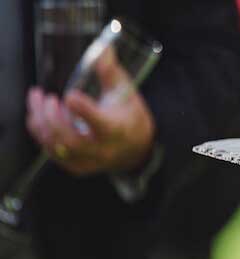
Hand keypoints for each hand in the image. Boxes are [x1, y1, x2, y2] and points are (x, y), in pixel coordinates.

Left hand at [25, 48, 154, 175]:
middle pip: (70, 139)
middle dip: (51, 118)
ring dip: (41, 122)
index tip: (70, 95)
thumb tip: (103, 47)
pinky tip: (40, 116)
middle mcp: (103, 149)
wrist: (136, 149)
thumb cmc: (130, 116)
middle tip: (48, 98)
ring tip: (39, 101)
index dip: (83, 110)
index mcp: (118, 130)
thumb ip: (110, 71)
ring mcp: (88, 161)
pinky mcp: (76, 166)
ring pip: (55, 146)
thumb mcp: (126, 92)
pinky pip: (51, 152)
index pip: (101, 124)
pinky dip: (41, 132)